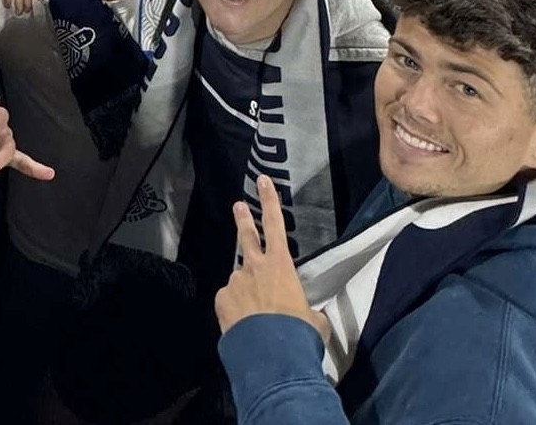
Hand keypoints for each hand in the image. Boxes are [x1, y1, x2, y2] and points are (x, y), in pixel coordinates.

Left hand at [216, 174, 324, 335]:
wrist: (269, 354)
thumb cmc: (298, 332)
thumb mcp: (313, 321)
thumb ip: (308, 312)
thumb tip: (309, 318)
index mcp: (280, 265)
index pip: (276, 225)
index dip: (270, 201)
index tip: (264, 180)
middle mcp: (254, 266)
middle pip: (247, 236)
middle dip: (243, 219)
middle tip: (238, 206)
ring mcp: (235, 282)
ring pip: (240, 281)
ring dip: (246, 291)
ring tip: (255, 316)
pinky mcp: (222, 299)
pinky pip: (230, 301)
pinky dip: (236, 310)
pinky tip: (243, 326)